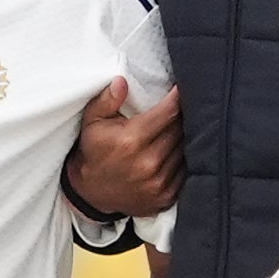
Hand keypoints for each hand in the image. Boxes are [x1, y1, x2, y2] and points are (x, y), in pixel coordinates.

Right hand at [68, 77, 181, 225]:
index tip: (182, 88)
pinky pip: (186, 170)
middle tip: (184, 106)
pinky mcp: (166, 196)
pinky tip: (177, 150)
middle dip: (183, 116)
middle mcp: (147, 162)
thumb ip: (106, 100)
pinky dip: (184, 159)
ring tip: (182, 127)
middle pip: (180, 129)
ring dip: (185, 137)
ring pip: (186, 149)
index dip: (178, 98)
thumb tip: (122, 82)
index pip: (169, 112)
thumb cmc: (95, 151)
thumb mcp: (92, 122)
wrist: (92, 193)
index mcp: (131, 140)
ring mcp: (158, 182)